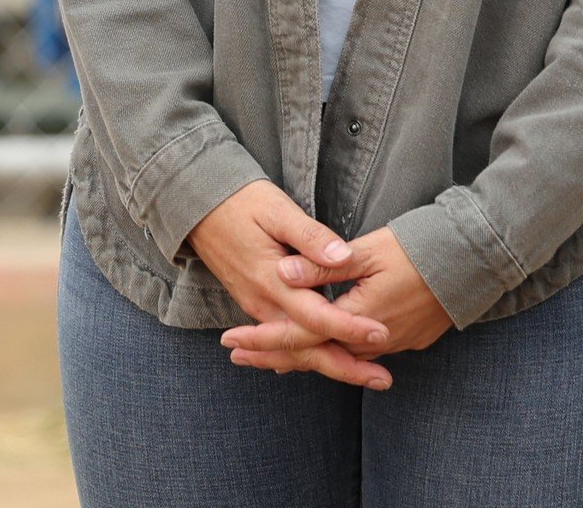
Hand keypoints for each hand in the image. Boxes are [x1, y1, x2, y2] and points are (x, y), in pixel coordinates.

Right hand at [184, 182, 393, 389]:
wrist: (196, 205)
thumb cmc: (239, 201)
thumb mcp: (276, 209)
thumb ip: (309, 236)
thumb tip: (343, 256)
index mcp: (271, 280)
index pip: (316, 315)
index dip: (350, 327)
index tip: (382, 332)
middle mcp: (263, 303)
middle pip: (307, 347)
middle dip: (347, 368)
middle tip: (385, 381)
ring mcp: (257, 307)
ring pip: (296, 349)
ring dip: (332, 365)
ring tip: (370, 376)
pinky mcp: (256, 305)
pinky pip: (286, 339)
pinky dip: (310, 355)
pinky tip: (331, 363)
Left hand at [224, 226, 451, 379]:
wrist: (474, 260)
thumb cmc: (420, 247)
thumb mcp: (367, 250)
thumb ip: (323, 264)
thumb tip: (282, 272)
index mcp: (360, 317)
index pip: (300, 335)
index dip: (263, 339)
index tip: (231, 340)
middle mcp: (376, 340)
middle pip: (315, 355)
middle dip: (274, 356)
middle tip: (237, 355)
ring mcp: (395, 342)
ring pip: (337, 357)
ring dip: (301, 356)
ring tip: (266, 358)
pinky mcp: (408, 338)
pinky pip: (358, 353)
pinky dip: (331, 352)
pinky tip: (318, 350)